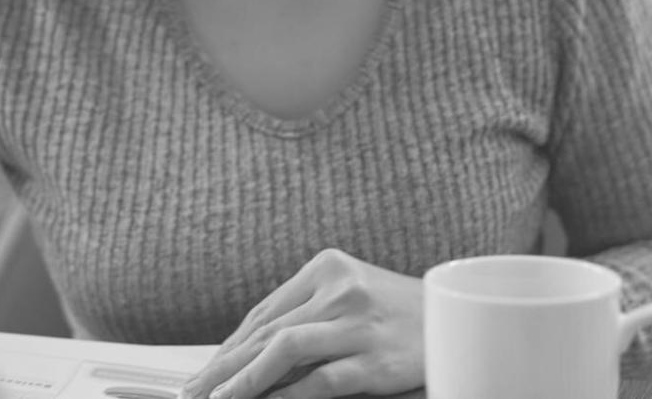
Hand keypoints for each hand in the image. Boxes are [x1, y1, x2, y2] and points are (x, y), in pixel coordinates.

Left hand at [181, 249, 423, 398]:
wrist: (459, 322)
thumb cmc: (398, 315)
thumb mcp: (351, 298)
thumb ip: (306, 316)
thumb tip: (244, 356)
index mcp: (329, 267)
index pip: (264, 312)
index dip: (228, 347)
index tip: (203, 373)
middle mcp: (342, 289)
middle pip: (266, 331)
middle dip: (223, 367)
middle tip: (193, 393)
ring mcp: (359, 323)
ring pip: (284, 351)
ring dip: (242, 381)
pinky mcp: (375, 358)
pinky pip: (319, 381)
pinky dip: (285, 397)